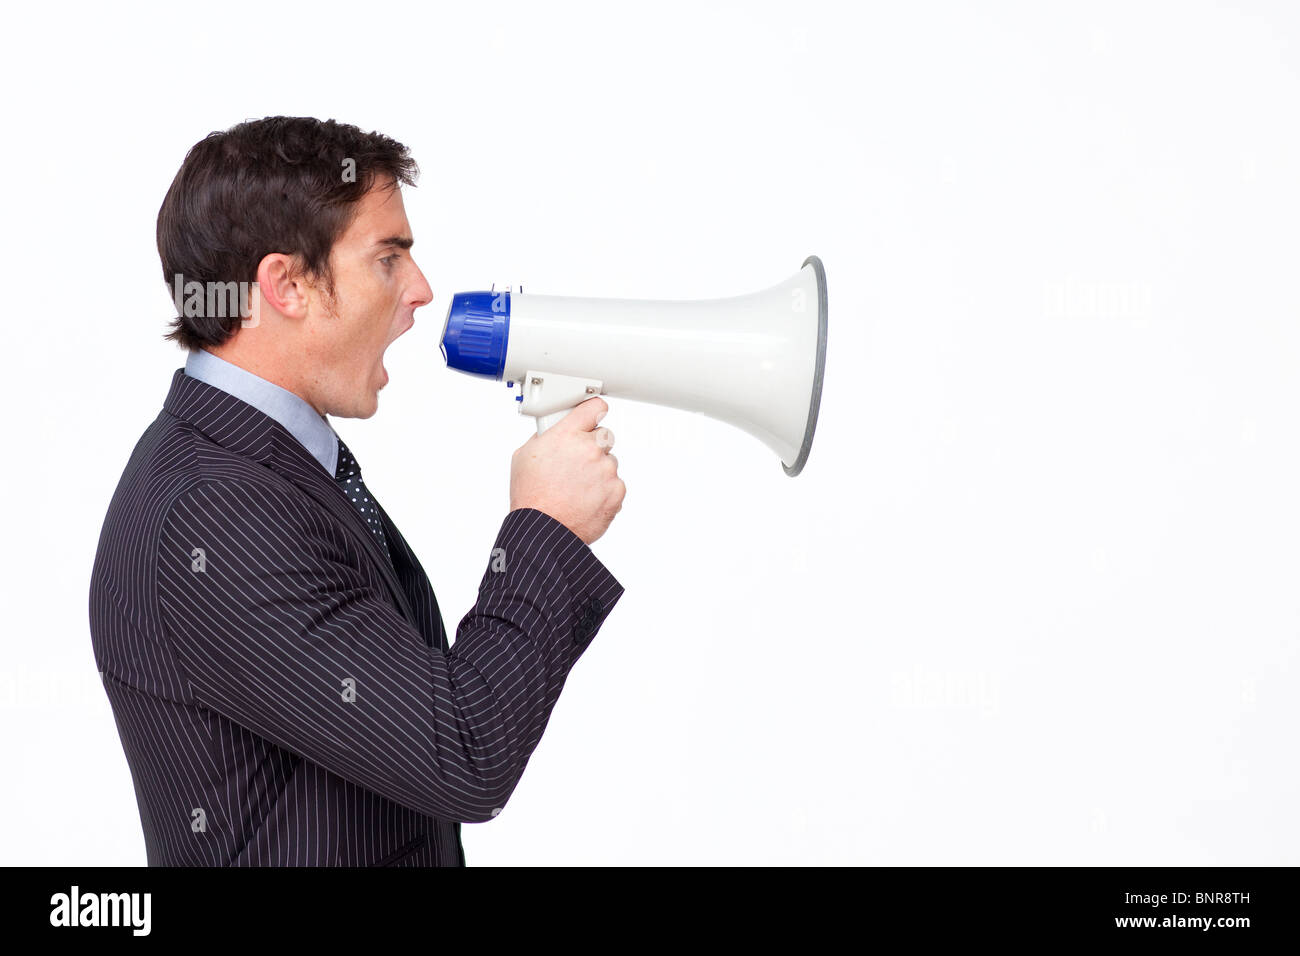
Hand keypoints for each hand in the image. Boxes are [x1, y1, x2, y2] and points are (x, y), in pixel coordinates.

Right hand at [509, 397, 625, 544]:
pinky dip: (604, 492)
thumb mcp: (524, 456)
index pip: (594, 408)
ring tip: (576, 489)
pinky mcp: (617, 490)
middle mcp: (589, 448)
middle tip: (576, 464)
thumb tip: (552, 432)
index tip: (595, 413)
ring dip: (598, 472)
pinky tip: (585, 500)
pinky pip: (615, 484)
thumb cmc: (531, 496)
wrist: (542, 530)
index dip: (594, 411)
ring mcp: (606, 469)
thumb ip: (544, 437)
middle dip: (593, 446)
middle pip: (604, 436)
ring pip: (609, 462)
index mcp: (566, 434)